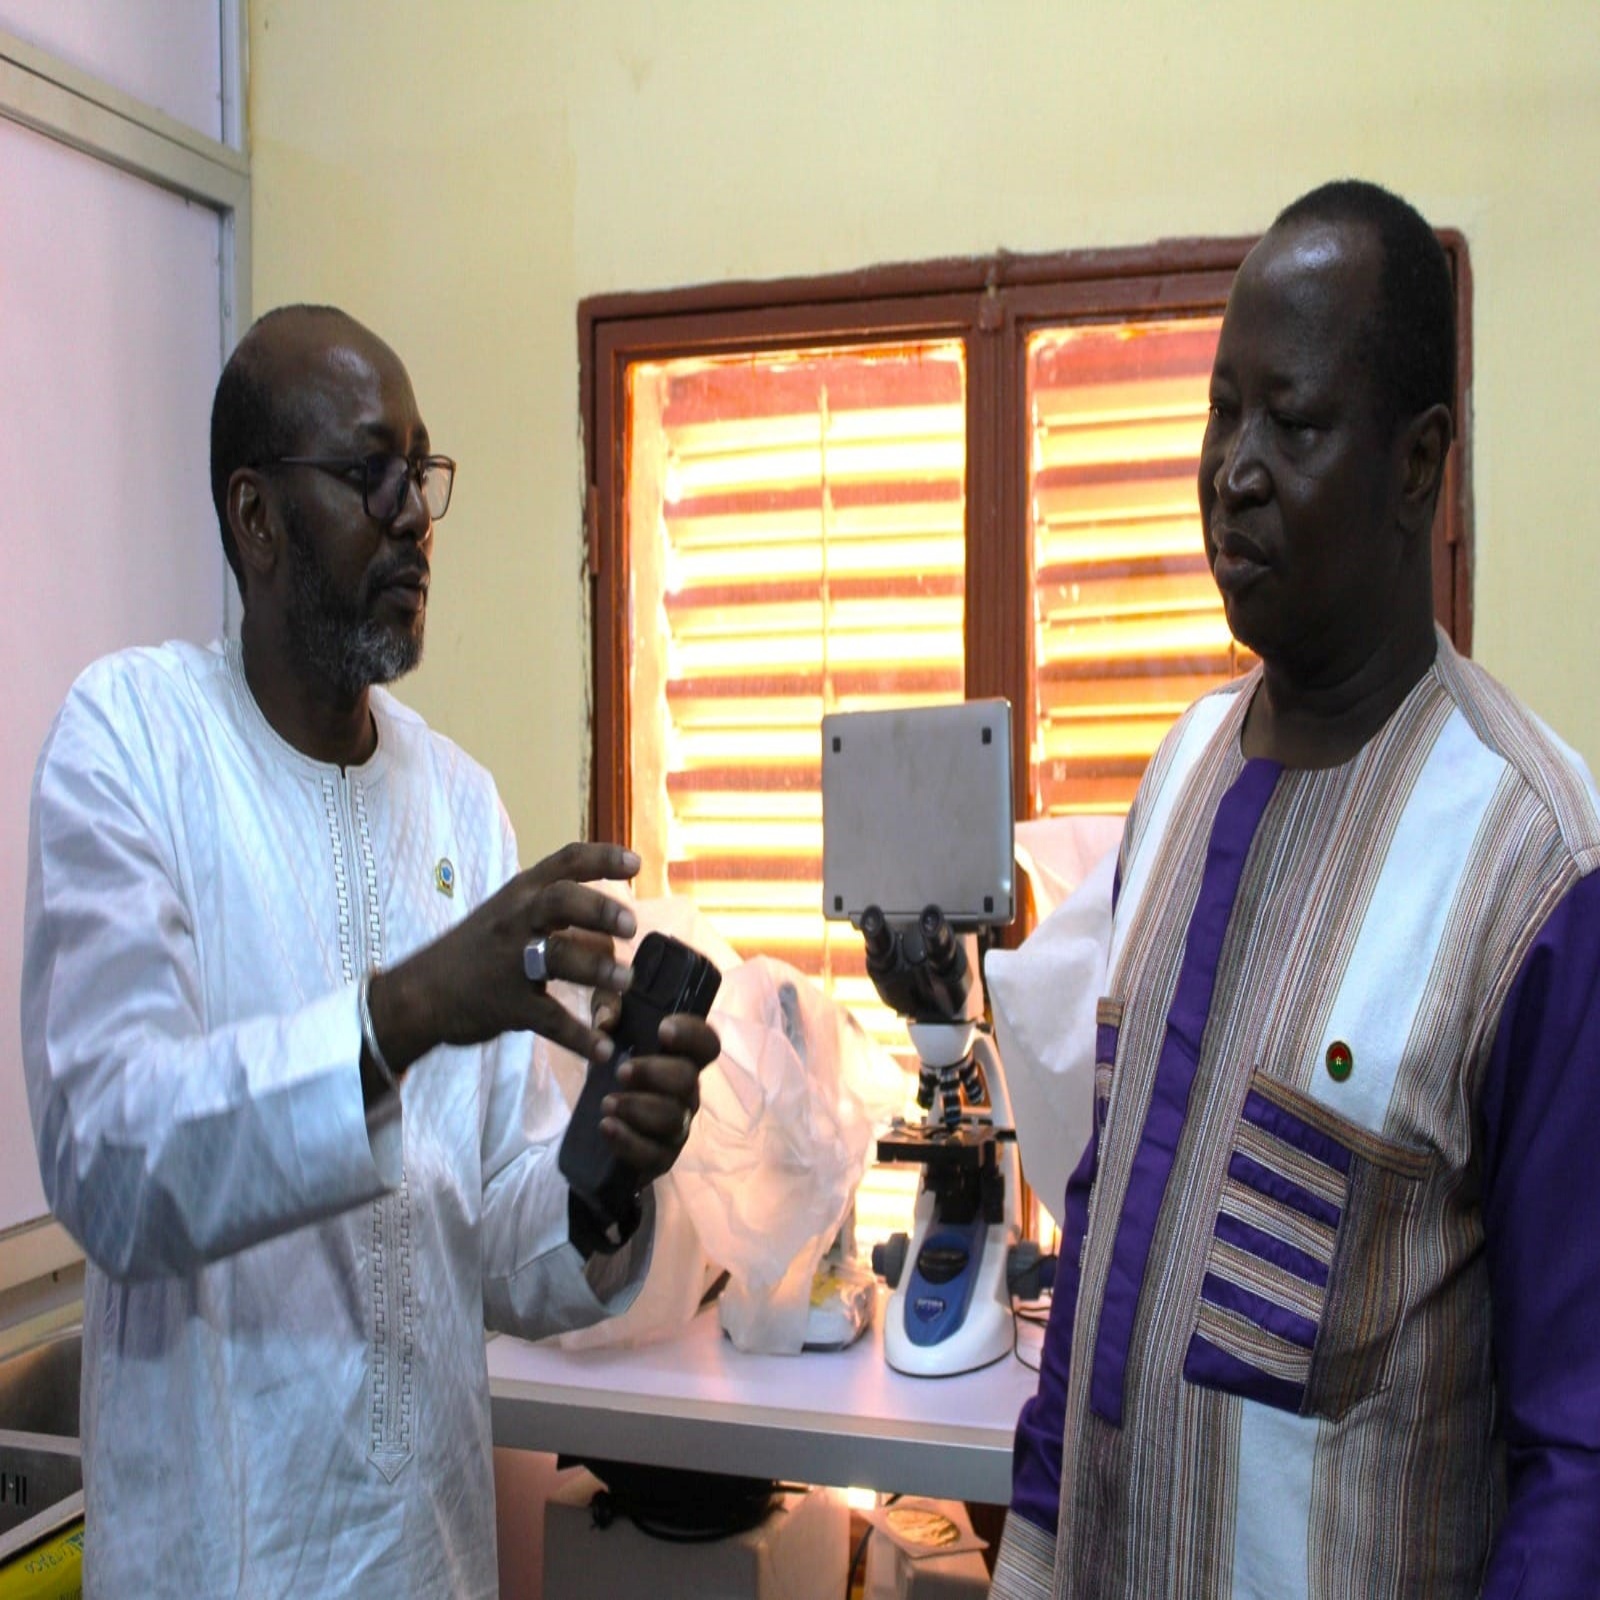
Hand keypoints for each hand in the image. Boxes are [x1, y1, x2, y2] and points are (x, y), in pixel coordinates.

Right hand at [366, 841, 639, 1074]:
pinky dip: (579, 1036)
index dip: (603, 858)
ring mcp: (510, 963)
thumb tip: (615, 923)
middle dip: (598, 909)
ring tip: (626, 982)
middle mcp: (517, 920)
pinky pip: (549, 1019)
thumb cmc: (478, 949)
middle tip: (630, 927)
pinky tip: (604, 1049)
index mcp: (522, 893)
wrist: (420, 994)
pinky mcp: (507, 1005)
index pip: (565, 862)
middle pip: (560, 900)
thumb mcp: (510, 913)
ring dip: (596, 969)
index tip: (636, 864)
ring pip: (558, 957)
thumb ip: (556, 909)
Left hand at [597, 1013, 720, 1187]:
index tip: (663, 1029)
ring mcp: (677, 1126)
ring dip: (638, 1107)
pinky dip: (629, 1141)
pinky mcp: (661, 1157)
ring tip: (606, 1103)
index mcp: (682, 1058)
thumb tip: (607, 1020)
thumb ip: (604, 1009)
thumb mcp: (603, 1028)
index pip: (706, 1043)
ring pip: (672, 1117)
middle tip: (621, 1071)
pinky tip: (607, 1127)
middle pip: (688, 1079)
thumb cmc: (612, 1068)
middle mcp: (687, 1091)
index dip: (692, 1035)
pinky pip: (654, 1154)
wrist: (595, 1123)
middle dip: (655, 1073)